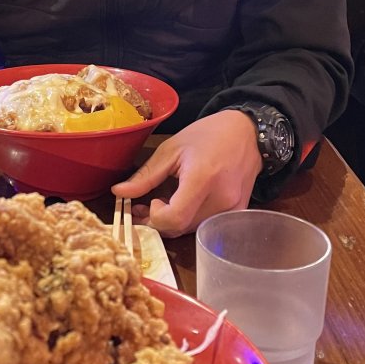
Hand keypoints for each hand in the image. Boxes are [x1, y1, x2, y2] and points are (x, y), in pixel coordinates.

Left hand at [111, 111, 262, 236]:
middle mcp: (221, 199)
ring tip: (161, 204)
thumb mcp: (171, 149)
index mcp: (202, 178)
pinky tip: (183, 206)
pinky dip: (190, 221)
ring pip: (192, 230)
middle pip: (181, 229)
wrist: (247, 133)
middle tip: (145, 207)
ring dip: (173, 223)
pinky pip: (207, 226)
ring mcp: (233, 209)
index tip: (151, 201)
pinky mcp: (238, 213)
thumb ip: (146, 175)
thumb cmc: (207, 135)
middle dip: (158, 222)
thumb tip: (117, 192)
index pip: (174, 218)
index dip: (156, 217)